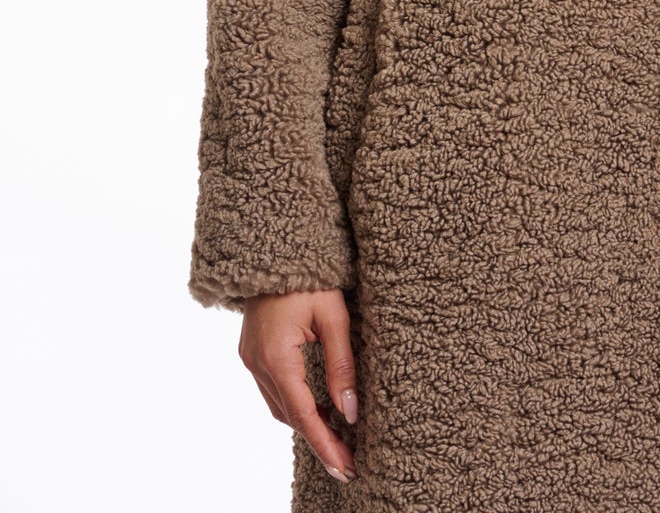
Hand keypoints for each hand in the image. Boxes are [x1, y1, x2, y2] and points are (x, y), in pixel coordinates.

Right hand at [238, 289, 359, 481]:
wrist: (275, 249)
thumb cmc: (309, 276)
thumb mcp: (333, 316)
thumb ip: (341, 364)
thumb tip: (350, 411)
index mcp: (276, 356)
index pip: (303, 414)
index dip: (324, 444)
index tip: (344, 468)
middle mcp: (257, 363)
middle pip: (289, 415)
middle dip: (318, 439)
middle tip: (348, 460)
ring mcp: (251, 359)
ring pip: (279, 405)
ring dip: (306, 423)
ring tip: (337, 438)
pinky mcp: (253, 352)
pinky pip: (274, 389)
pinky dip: (295, 404)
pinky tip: (315, 409)